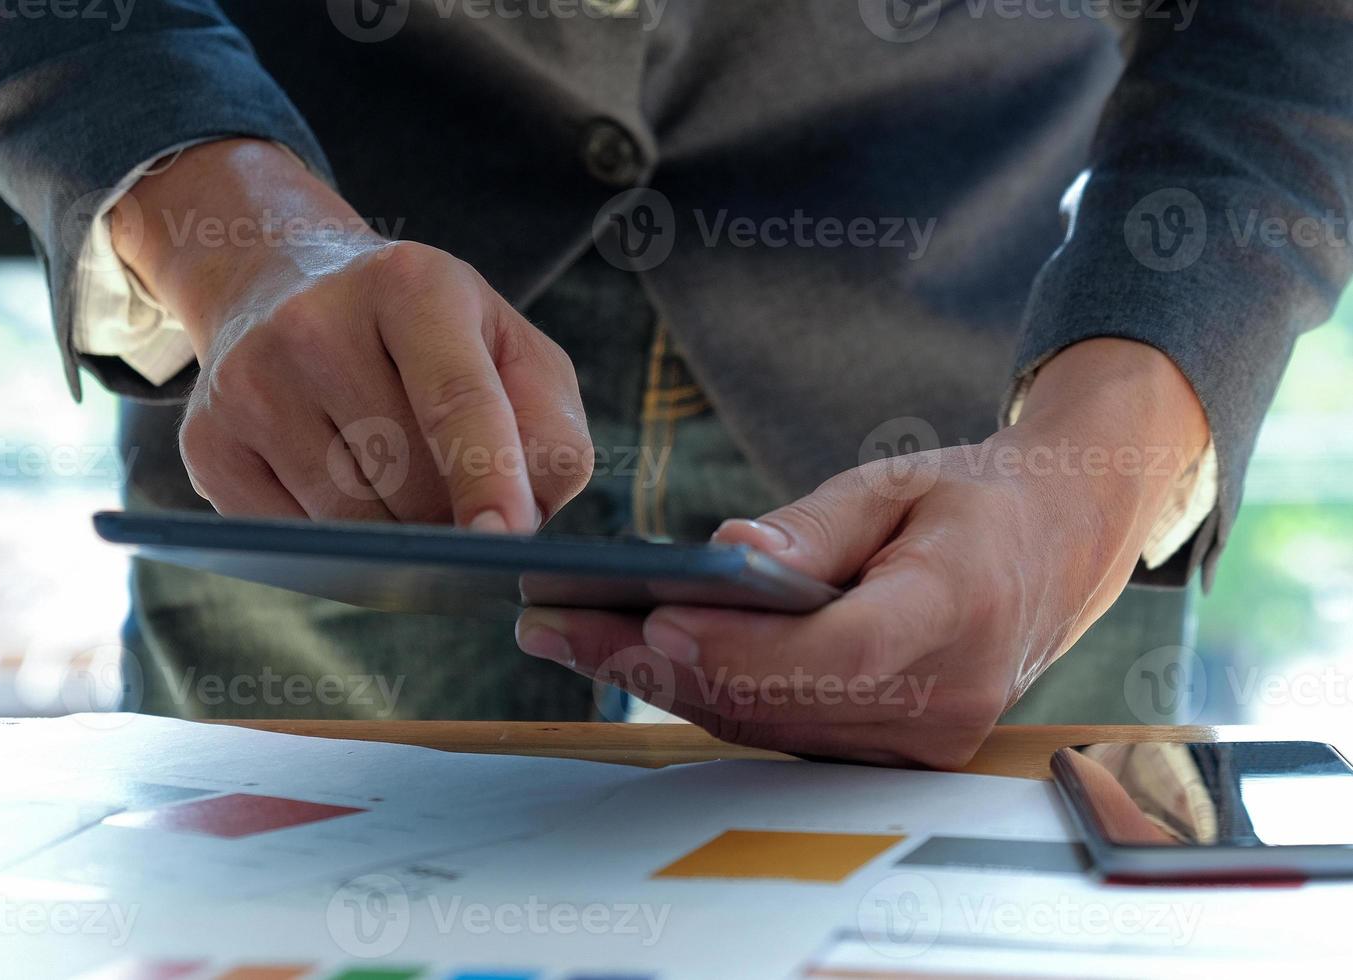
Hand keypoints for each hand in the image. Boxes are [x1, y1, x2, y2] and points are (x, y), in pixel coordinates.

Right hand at [112, 140, 591, 527]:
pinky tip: (344, 492)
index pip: (457, 399)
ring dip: (398, 536)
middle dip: (452, 515)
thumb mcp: (508, 347)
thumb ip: (549, 426)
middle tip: (460, 490)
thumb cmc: (427, 333)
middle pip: (410, 482)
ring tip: (400, 481)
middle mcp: (314, 325)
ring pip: (352, 524)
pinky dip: (337, 546)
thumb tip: (530, 514)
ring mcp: (248, 385)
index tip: (508, 537)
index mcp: (412, 286)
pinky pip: (294, 541)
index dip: (487, 475)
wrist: (285, 285)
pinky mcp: (207, 444)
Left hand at [515, 339, 1209, 767]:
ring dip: (662, 686)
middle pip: (779, 701)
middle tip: (554, 627)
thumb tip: (726, 558)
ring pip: (766, 726)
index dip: (744, 648)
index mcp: (957, 610)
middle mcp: (944, 697)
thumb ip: (811, 528)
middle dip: (656, 665)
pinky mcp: (891, 753)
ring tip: (569, 638)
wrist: (1054, 549)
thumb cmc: (972, 502)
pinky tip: (636, 660)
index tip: (655, 622)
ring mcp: (921, 740)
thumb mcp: (896, 482)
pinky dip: (706, 695)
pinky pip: (782, 732)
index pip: (839, 652)